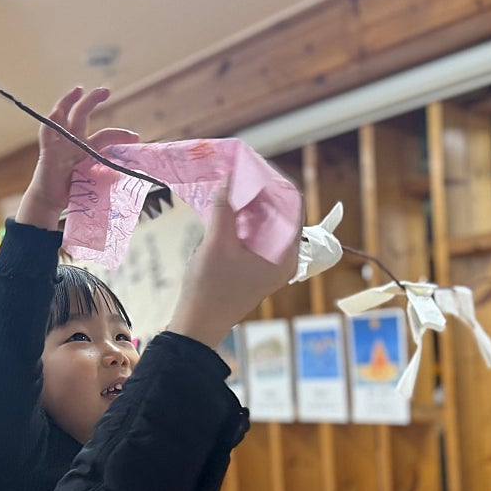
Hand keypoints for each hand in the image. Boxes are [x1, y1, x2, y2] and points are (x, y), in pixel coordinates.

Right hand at [16, 85, 138, 230]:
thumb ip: (111, 175)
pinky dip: (51, 122)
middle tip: (106, 90)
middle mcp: (73, 140)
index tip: (136, 137)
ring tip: (79, 89)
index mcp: (87, 148)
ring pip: (63, 115)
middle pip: (82, 114)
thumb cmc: (72, 191)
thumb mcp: (96, 181)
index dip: (120, 134)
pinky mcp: (47, 150)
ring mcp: (59, 143)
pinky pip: (47, 133)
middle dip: (93, 100)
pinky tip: (57, 112)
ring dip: (68, 101)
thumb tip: (132, 173)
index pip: (105, 135)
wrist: (51, 201)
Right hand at [166, 185, 299, 346]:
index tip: (254, 165)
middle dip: (260, 191)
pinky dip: (242, 220)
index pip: (293, 206)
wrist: (197, 325)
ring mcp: (268, 264)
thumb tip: (229, 175)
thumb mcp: (216, 242)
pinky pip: (253, 235)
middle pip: (279, 213)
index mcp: (286, 256)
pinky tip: (225, 207)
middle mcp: (283, 259)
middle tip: (239, 170)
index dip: (275, 182)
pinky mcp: (253, 266)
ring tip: (231, 183)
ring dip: (248, 204)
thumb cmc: (210, 289)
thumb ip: (225, 207)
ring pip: (264, 223)